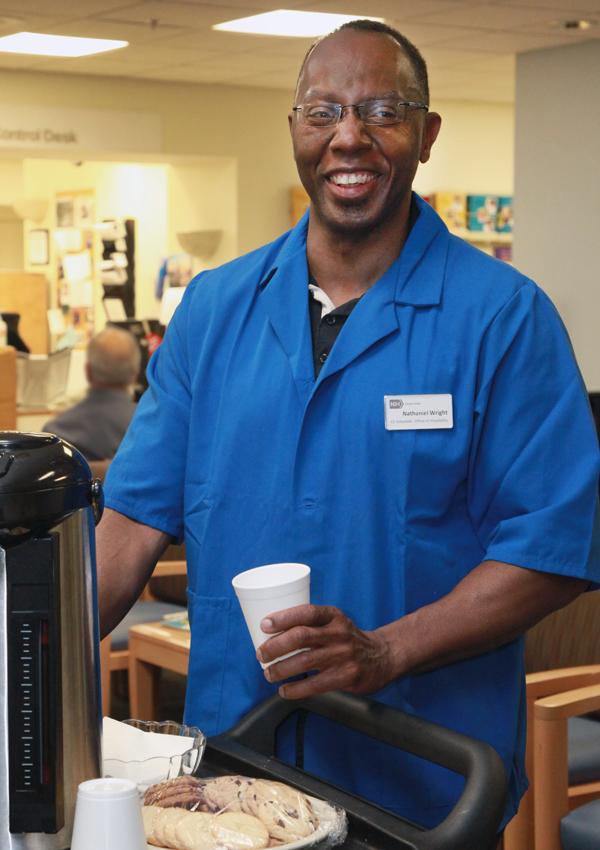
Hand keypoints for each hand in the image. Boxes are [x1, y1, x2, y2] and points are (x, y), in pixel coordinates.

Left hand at [256, 604, 393, 698]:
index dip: (283, 617)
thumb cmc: (348, 639)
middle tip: (261, 654)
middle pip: (302, 636)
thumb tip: (274, 635)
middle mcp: (339, 633)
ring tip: (269, 674)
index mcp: (333, 616)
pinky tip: (285, 690)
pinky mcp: (346, 676)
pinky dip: (296, 689)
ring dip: (281, 669)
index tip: (264, 625)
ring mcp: (343, 655)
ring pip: (305, 660)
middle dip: (276, 646)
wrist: (382, 657)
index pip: (307, 612)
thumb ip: (312, 625)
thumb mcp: (335, 623)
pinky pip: (315, 684)